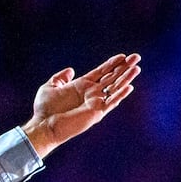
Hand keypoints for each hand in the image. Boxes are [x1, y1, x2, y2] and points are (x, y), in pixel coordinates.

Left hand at [19, 53, 140, 157]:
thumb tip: (71, 70)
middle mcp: (91, 93)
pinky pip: (111, 103)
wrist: (43, 125)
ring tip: (137, 68)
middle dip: (124, 67)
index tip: (123, 56)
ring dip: (126, 78)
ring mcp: (95, 103)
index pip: (101, 72)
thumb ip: (60, 78)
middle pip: (112, 77)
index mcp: (82, 86)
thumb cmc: (44, 109)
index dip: (112, 64)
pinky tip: (129, 87)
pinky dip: (120, 95)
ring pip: (114, 88)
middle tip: (136, 57)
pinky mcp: (96, 113)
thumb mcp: (50, 87)